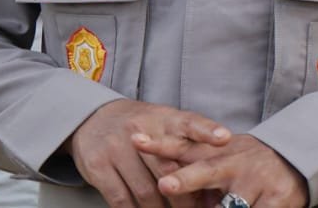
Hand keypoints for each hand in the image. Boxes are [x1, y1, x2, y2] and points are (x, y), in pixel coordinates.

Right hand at [66, 98, 226, 207]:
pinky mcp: (98, 167)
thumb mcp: (164, 123)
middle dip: (186, 195)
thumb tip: (212, 177)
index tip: (224, 139)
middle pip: (168, 168)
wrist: (93, 119)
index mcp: (163, 118)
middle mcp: (140, 130)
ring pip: (146, 190)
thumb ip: (186, 144)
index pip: (189, 122)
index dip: (206, 130)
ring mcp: (117, 148)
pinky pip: (121, 199)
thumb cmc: (140, 127)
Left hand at [133, 131, 307, 207]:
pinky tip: (254, 206)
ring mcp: (256, 180)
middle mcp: (235, 163)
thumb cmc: (249, 167)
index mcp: (216, 153)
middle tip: (166, 184)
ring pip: (229, 207)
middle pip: (205, 172)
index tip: (136, 140)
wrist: (296, 160)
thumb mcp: (222, 160)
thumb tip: (160, 180)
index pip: (182, 147)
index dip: (159, 145)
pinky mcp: (275, 199)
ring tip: (232, 204)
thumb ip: (195, 168)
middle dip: (185, 180)